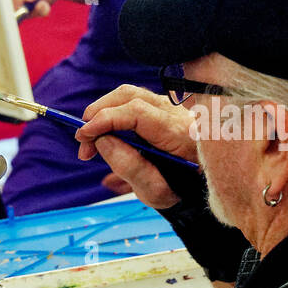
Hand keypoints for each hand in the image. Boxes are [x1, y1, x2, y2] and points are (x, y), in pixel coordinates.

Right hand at [76, 86, 196, 209]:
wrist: (203, 189)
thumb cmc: (182, 192)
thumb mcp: (157, 192)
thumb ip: (130, 168)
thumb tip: (102, 141)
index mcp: (180, 133)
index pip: (136, 111)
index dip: (105, 119)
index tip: (84, 136)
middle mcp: (177, 113)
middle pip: (130, 95)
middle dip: (99, 113)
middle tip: (84, 142)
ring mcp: (172, 108)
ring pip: (131, 95)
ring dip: (104, 111)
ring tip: (91, 140)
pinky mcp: (165, 110)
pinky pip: (135, 102)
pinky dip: (114, 113)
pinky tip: (106, 135)